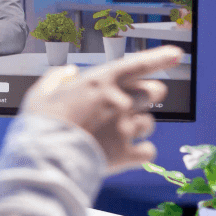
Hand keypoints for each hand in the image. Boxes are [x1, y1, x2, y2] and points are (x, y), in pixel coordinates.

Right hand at [19, 45, 182, 172]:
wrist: (44, 160)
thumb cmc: (40, 126)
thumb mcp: (40, 94)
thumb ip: (56, 78)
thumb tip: (69, 73)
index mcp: (100, 82)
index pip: (138, 64)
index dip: (160, 57)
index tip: (176, 54)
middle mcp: (119, 100)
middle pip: (154, 91)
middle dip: (150, 95)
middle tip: (134, 105)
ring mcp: (125, 127)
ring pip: (150, 122)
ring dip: (139, 126)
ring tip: (119, 134)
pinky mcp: (126, 153)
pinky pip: (148, 151)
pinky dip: (140, 152)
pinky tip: (126, 154)